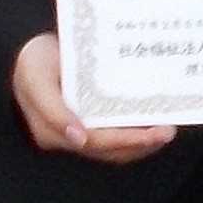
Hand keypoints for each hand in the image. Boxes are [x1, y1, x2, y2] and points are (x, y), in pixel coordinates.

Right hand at [10, 33, 177, 161]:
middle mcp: (69, 137)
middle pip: (110, 149)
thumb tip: (78, 138)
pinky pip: (118, 136)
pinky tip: (155, 122)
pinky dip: (137, 132)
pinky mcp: (93, 125)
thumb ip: (53, 109)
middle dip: (141, 142)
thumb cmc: (35, 62)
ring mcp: (83, 133)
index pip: (94, 140)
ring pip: (118, 148)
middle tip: (167, 131)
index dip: (123, 139)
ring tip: (167, 129)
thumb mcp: (35, 77)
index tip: (149, 135)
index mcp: (51, 130)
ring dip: (144, 142)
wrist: (35, 53)